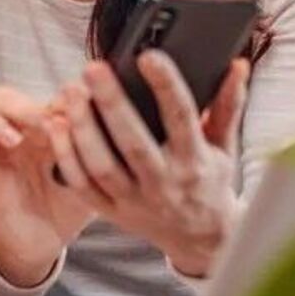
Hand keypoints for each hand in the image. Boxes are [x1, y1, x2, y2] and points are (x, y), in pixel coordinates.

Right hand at [0, 86, 95, 287]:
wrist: (48, 243)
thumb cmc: (69, 203)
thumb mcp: (87, 174)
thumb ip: (91, 147)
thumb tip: (98, 114)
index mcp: (38, 127)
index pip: (39, 95)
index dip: (53, 100)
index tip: (75, 114)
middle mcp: (11, 133)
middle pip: (0, 98)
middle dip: (19, 105)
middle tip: (42, 122)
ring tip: (14, 140)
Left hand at [44, 56, 249, 277]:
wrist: (201, 240)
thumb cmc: (210, 181)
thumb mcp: (224, 146)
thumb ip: (227, 104)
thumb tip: (238, 64)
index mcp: (194, 160)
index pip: (181, 118)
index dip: (166, 85)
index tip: (148, 55)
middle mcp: (164, 182)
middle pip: (134, 142)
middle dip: (112, 103)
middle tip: (93, 68)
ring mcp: (135, 200)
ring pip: (102, 165)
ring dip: (83, 128)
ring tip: (71, 91)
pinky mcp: (112, 212)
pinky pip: (83, 185)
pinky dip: (66, 156)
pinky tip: (56, 124)